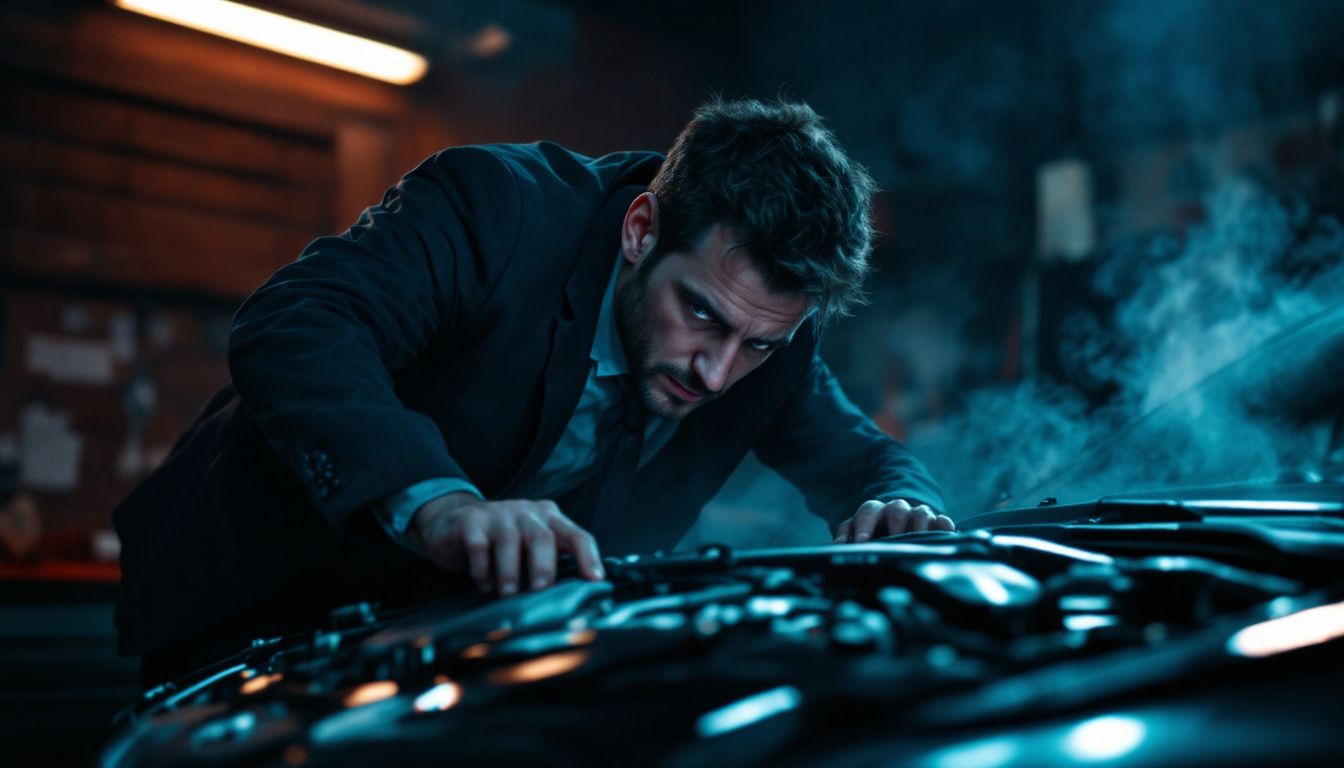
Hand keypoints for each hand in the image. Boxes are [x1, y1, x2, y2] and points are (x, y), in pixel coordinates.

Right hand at [409, 493, 604, 594]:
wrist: (452, 522)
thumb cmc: (501, 542)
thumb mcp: (529, 546)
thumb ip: (548, 562)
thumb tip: (570, 597)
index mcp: (549, 518)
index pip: (576, 534)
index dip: (588, 556)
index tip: (595, 579)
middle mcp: (526, 512)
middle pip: (542, 536)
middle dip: (544, 567)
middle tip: (539, 591)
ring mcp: (498, 514)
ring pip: (510, 541)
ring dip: (510, 571)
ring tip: (508, 593)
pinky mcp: (470, 521)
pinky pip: (479, 545)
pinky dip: (483, 569)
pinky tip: (483, 583)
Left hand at [833, 499, 954, 541]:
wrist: (900, 530)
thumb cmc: (875, 535)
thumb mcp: (858, 534)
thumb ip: (846, 536)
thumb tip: (839, 546)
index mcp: (875, 511)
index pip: (868, 512)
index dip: (864, 525)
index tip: (862, 541)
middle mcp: (897, 510)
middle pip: (896, 509)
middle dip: (894, 523)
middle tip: (894, 539)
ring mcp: (918, 515)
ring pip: (920, 513)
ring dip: (919, 525)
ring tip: (917, 541)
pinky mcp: (937, 523)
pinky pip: (943, 522)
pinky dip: (944, 529)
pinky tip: (945, 538)